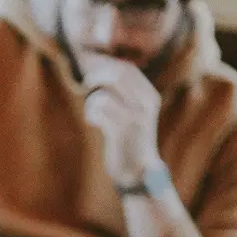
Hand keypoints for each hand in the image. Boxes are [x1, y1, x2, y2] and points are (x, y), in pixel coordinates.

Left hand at [82, 57, 162, 186]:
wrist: (138, 171)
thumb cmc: (131, 140)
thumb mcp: (136, 112)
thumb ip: (125, 92)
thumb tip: (102, 67)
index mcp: (150, 97)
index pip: (128, 69)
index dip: (107, 65)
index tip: (93, 70)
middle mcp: (145, 104)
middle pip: (117, 75)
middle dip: (97, 75)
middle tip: (86, 84)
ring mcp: (134, 118)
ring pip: (104, 94)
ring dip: (92, 101)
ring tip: (93, 112)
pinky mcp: (120, 131)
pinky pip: (98, 109)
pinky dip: (90, 113)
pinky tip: (93, 122)